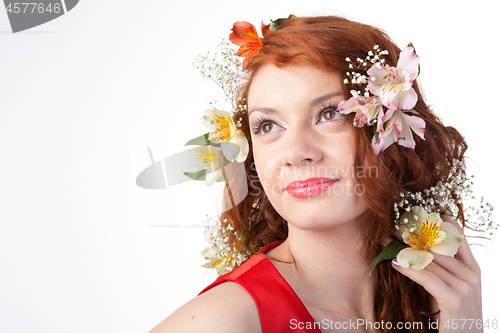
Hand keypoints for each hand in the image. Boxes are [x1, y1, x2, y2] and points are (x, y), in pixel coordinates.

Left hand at [392, 216, 482, 331]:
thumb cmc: (453, 316)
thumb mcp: (449, 288)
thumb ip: (439, 269)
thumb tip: (413, 249)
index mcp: (474, 268)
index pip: (458, 235)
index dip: (440, 220)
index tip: (421, 207)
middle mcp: (471, 274)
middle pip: (437, 246)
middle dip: (412, 234)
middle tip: (392, 225)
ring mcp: (465, 287)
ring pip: (429, 261)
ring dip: (403, 250)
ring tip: (385, 241)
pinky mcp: (454, 300)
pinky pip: (427, 278)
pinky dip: (409, 269)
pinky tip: (394, 262)